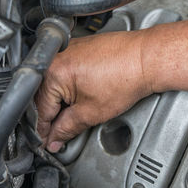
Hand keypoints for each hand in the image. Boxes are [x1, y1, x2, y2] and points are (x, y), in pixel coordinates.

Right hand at [35, 31, 151, 152]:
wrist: (146, 58)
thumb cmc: (126, 78)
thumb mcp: (91, 112)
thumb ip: (67, 128)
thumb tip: (55, 138)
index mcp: (54, 72)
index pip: (42, 110)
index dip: (46, 130)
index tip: (49, 140)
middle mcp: (56, 57)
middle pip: (45, 96)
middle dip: (54, 115)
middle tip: (64, 130)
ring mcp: (67, 50)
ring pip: (54, 83)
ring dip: (63, 100)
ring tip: (81, 111)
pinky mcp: (79, 47)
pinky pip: (65, 71)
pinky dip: (70, 86)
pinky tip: (86, 93)